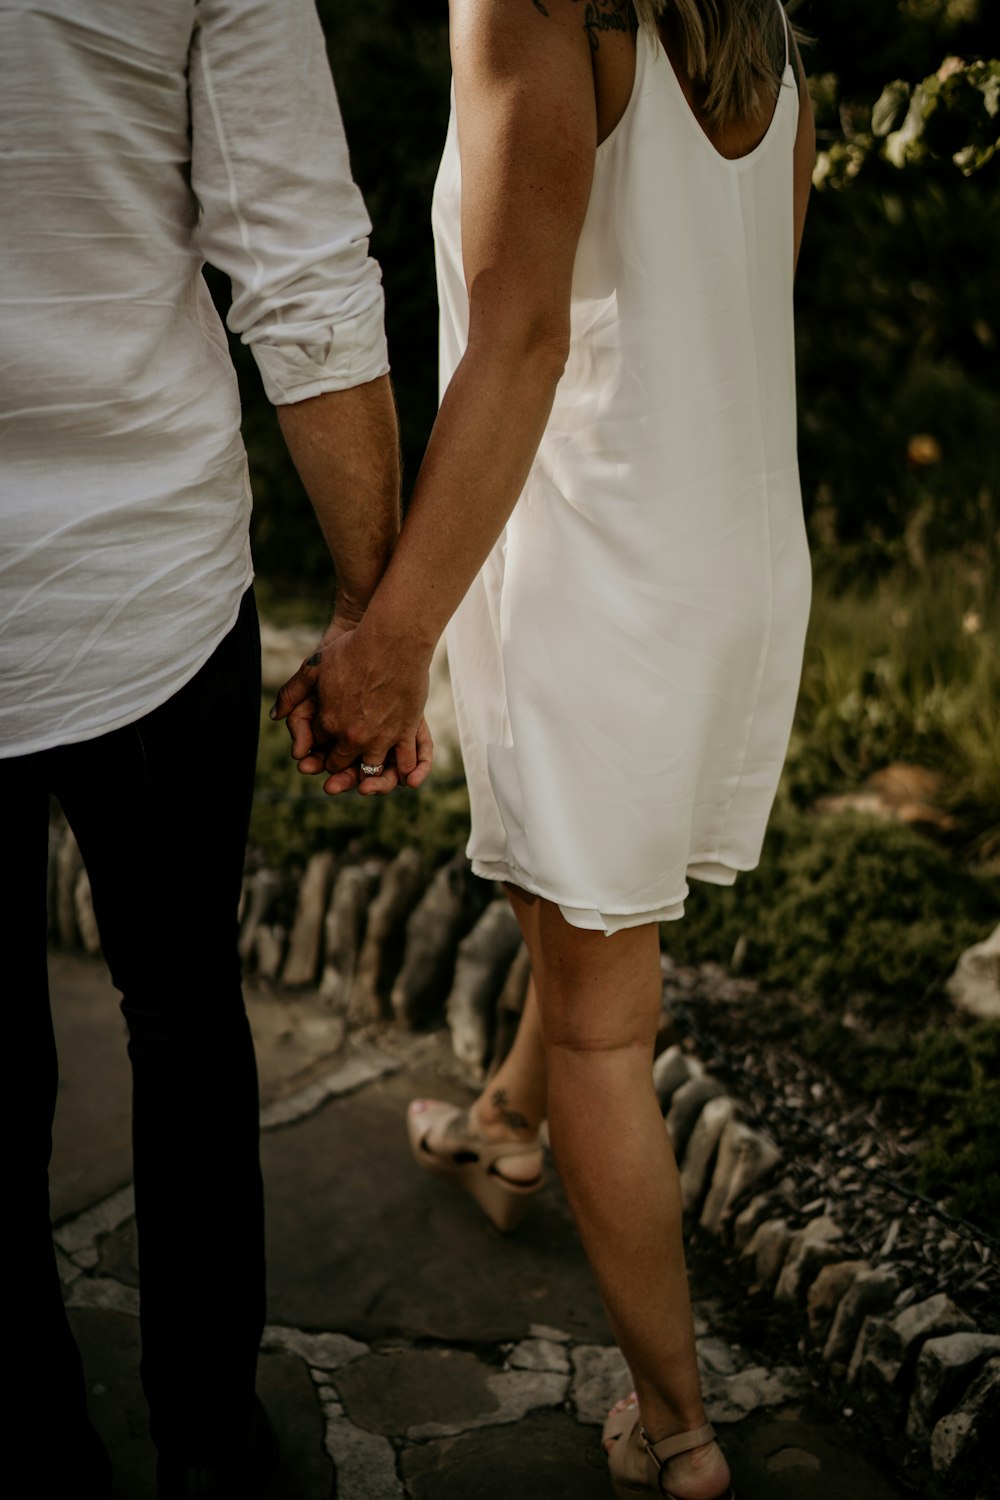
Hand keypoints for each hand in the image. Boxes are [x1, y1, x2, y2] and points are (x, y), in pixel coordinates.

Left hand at [271, 619, 433, 795]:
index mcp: (328, 722)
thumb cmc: (352, 649)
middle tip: (339, 756)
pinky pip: (403, 762)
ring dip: (365, 768)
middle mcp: (352, 736)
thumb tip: (274, 715)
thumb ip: (291, 694)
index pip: (318, 744)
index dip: (320, 741)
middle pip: (339, 763)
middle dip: (336, 762)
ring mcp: (380, 738)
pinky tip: (399, 770)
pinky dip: (401, 770)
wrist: (392, 640)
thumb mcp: (313, 668)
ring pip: (369, 769)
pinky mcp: (404, 733)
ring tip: (366, 758)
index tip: (324, 735)